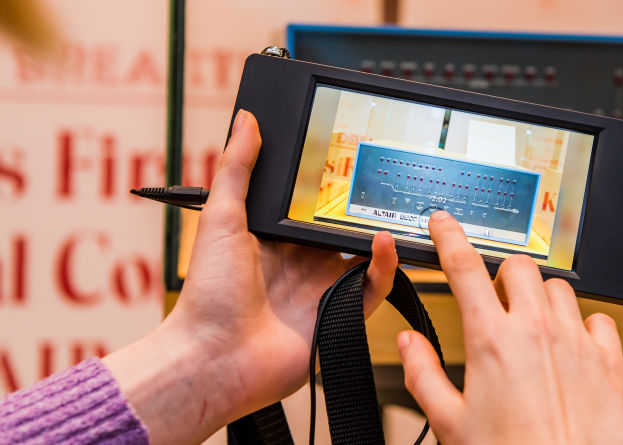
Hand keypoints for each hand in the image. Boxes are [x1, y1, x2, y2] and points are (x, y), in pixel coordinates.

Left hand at [104, 110, 398, 443]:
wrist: (214, 358)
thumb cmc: (209, 295)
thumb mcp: (221, 218)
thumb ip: (237, 169)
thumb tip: (246, 120)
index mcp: (276, 239)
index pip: (312, 204)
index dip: (332, 183)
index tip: (348, 154)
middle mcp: (303, 263)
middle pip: (344, 226)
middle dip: (364, 205)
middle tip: (382, 176)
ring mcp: (324, 289)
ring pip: (366, 256)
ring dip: (381, 234)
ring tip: (393, 207)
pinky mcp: (341, 315)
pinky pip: (374, 288)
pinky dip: (385, 266)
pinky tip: (384, 243)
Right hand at [398, 211, 622, 444]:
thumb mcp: (450, 423)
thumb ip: (423, 374)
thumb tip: (407, 343)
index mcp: (492, 341)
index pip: (465, 267)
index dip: (450, 237)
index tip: (444, 223)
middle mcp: (537, 331)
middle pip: (519, 266)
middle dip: (502, 274)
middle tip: (495, 301)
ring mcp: (577, 342)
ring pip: (559, 287)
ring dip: (541, 298)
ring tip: (532, 327)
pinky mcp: (610, 361)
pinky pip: (600, 318)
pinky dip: (584, 325)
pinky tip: (572, 347)